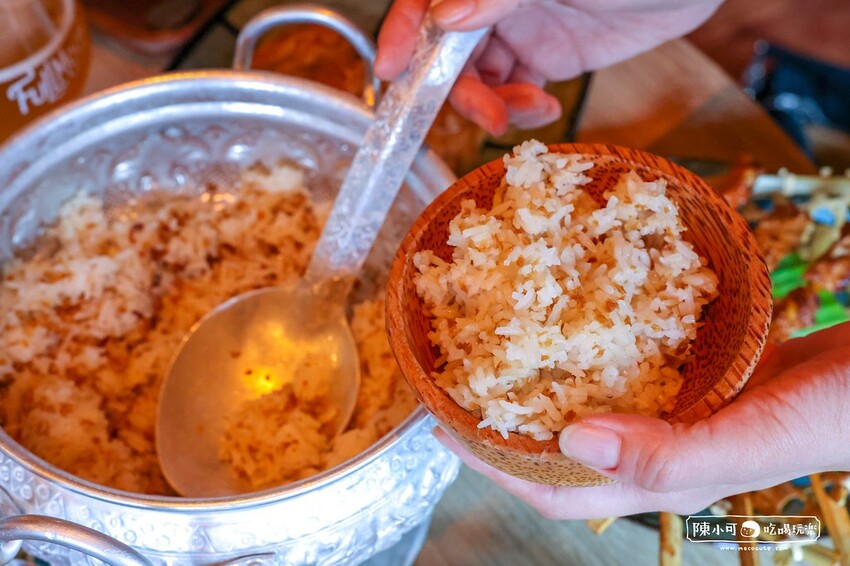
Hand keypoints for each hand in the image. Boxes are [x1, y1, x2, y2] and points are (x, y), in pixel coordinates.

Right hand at [375, 0, 723, 135]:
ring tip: (526, 112)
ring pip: (479, 76)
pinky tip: (544, 109)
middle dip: (459, 88)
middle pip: (447, 49)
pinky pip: (515, 89)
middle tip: (488, 114)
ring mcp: (518, 27)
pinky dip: (521, 108)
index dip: (403, 32)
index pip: (427, 1)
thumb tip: (446, 16)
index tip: (388, 71)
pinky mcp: (546, 55)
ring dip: (492, 103)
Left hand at [435, 322, 849, 519]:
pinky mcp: (696, 370)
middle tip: (459, 374)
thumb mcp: (755, 437)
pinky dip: (594, 341)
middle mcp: (655, 443)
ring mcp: (675, 406)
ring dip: (542, 376)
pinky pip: (627, 360)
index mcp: (658, 475)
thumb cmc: (838, 412)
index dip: (490, 462)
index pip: (551, 486)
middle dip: (502, 419)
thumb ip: (670, 453)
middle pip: (556, 443)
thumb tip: (571, 440)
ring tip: (500, 340)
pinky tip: (579, 309)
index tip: (441, 424)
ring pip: (589, 398)